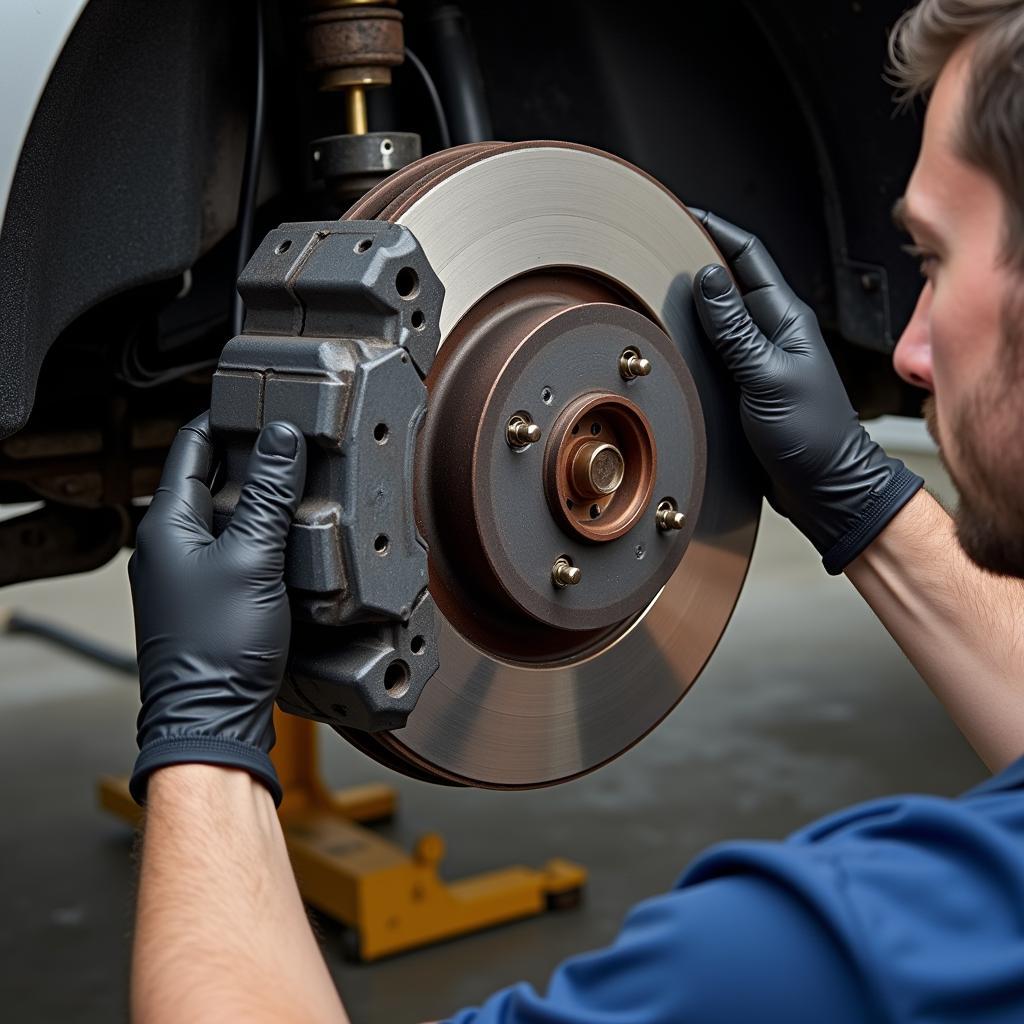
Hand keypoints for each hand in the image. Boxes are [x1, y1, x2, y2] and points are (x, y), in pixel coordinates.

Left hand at [128, 413, 306, 803]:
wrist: (214, 717)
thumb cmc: (219, 648)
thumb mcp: (253, 556)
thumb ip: (268, 494)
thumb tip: (281, 439)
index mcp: (167, 524)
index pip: (193, 446)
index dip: (226, 418)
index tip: (259, 401)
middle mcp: (170, 545)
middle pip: (211, 477)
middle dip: (251, 456)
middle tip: (295, 439)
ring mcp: (188, 573)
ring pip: (227, 515)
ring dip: (260, 497)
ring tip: (303, 483)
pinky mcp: (210, 598)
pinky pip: (235, 548)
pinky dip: (262, 533)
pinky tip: (294, 537)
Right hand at [690, 210, 922, 572]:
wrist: (825, 486)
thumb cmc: (811, 436)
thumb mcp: (767, 376)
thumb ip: (736, 329)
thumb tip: (708, 278)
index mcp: (786, 318)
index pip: (748, 257)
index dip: (716, 230)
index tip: (683, 213)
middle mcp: (775, 332)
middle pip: (731, 282)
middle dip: (698, 259)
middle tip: (660, 248)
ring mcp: (763, 358)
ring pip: (723, 315)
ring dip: (695, 300)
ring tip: (660, 286)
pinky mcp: (750, 384)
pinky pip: (719, 349)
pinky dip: (697, 337)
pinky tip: (677, 340)